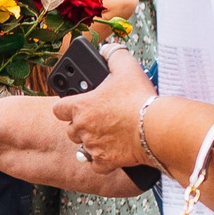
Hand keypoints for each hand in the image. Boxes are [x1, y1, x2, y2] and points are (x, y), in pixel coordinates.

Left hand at [53, 49, 158, 171]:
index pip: (58, 109)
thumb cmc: (138, 99)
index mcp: (81, 106)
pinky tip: (112, 152)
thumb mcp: (126, 67)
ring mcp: (92, 146)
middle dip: (81, 125)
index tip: (75, 105)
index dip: (66, 106)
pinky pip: (96, 164)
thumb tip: (107, 50)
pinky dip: (103, 160)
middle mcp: (81, 128)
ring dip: (92, 141)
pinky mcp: (105, 162)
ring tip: (107, 134)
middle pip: (71, 129)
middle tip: (98, 119)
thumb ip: (113, 54)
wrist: (155, 128)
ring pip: (83, 147)